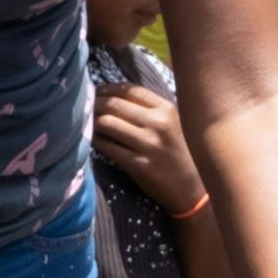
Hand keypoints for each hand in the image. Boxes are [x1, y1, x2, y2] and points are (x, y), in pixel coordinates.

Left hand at [92, 84, 206, 216]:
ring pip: (108, 124)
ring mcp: (148, 145)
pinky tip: (91, 141)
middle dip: (95, 103)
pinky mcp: (139, 165)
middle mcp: (157, 123)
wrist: (192, 188)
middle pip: (115, 104)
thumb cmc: (181, 153)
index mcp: (166, 109)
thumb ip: (152, 109)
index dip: (108, 89)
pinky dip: (96, 142)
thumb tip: (117, 96)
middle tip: (85, 107)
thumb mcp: (173, 124)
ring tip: (86, 123)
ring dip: (92, 122)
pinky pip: (108, 148)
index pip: (130, 90)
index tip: (97, 92)